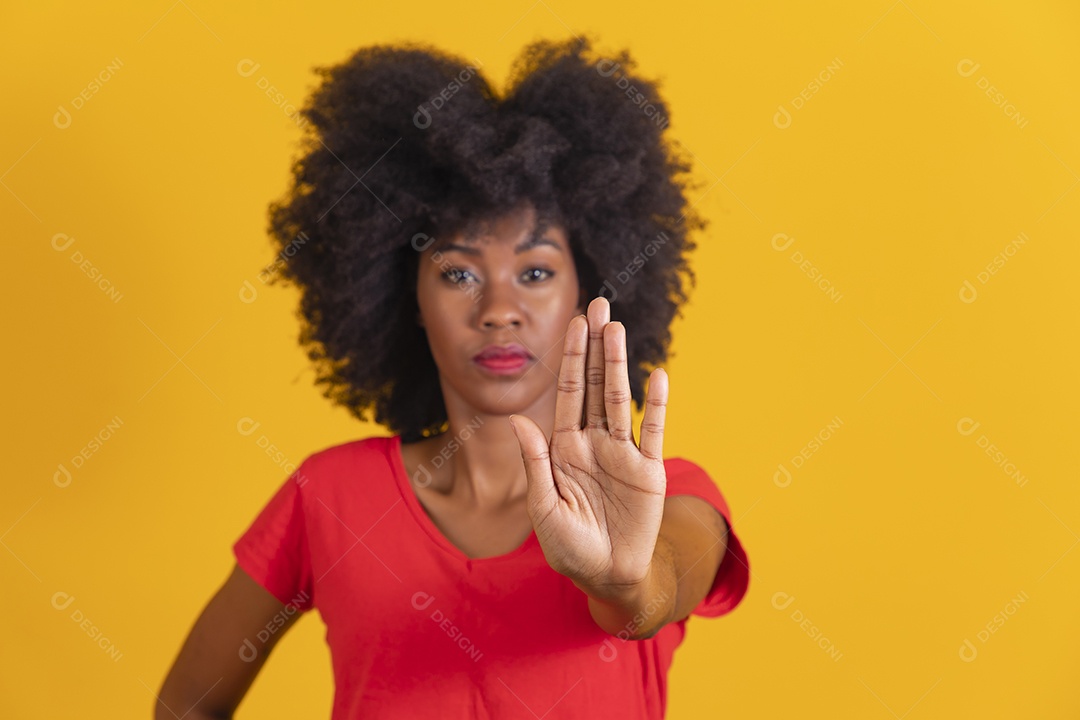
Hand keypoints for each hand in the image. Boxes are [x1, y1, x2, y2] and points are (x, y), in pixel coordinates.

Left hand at [509, 296, 668, 600]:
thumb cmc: (569, 547)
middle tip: (598, 306)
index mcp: (564, 447)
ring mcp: (622, 453)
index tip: (574, 323)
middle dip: (596, 346)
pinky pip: (651, 431)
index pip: (569, 392)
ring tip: (617, 329)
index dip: (572, 357)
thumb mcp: (544, 507)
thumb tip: (518, 420)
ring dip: (620, 364)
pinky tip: (657, 376)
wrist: (606, 576)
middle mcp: (593, 441)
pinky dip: (654, 404)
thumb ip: (536, 463)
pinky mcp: (648, 470)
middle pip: (595, 384)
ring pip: (620, 399)